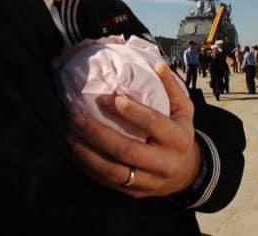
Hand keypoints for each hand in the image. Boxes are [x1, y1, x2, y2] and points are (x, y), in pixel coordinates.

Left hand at [67, 62, 200, 197]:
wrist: (188, 174)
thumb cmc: (181, 134)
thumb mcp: (185, 110)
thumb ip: (172, 88)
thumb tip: (158, 65)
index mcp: (178, 139)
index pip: (154, 124)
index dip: (132, 112)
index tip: (109, 98)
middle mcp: (165, 163)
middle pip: (128, 150)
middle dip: (98, 133)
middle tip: (76, 116)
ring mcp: (149, 181)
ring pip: (114, 172)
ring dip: (87, 154)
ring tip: (69, 136)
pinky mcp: (135, 193)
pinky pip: (108, 183)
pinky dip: (89, 168)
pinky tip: (75, 153)